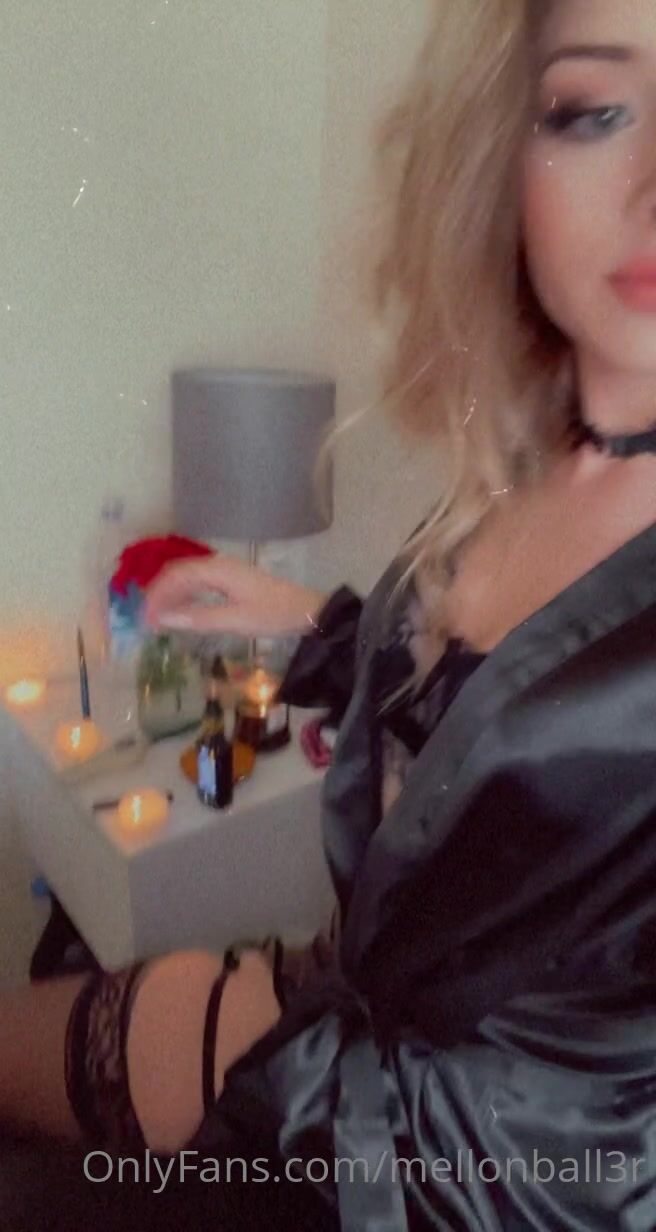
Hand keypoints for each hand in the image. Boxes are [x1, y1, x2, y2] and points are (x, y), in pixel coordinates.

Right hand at [142, 552, 327, 638]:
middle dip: (159, 595)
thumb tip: (164, 618)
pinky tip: (180, 612)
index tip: (145, 618)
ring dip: (171, 596)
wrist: (307, 611)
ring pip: (187, 578)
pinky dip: (185, 596)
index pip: (175, 576)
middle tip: (146, 620)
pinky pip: (199, 583)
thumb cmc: (273, 614)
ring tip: (158, 618)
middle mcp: (218, 565)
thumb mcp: (236, 620)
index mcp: (218, 569)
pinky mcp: (231, 580)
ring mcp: (225, 571)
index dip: (156, 595)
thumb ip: (199, 618)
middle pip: (178, 574)